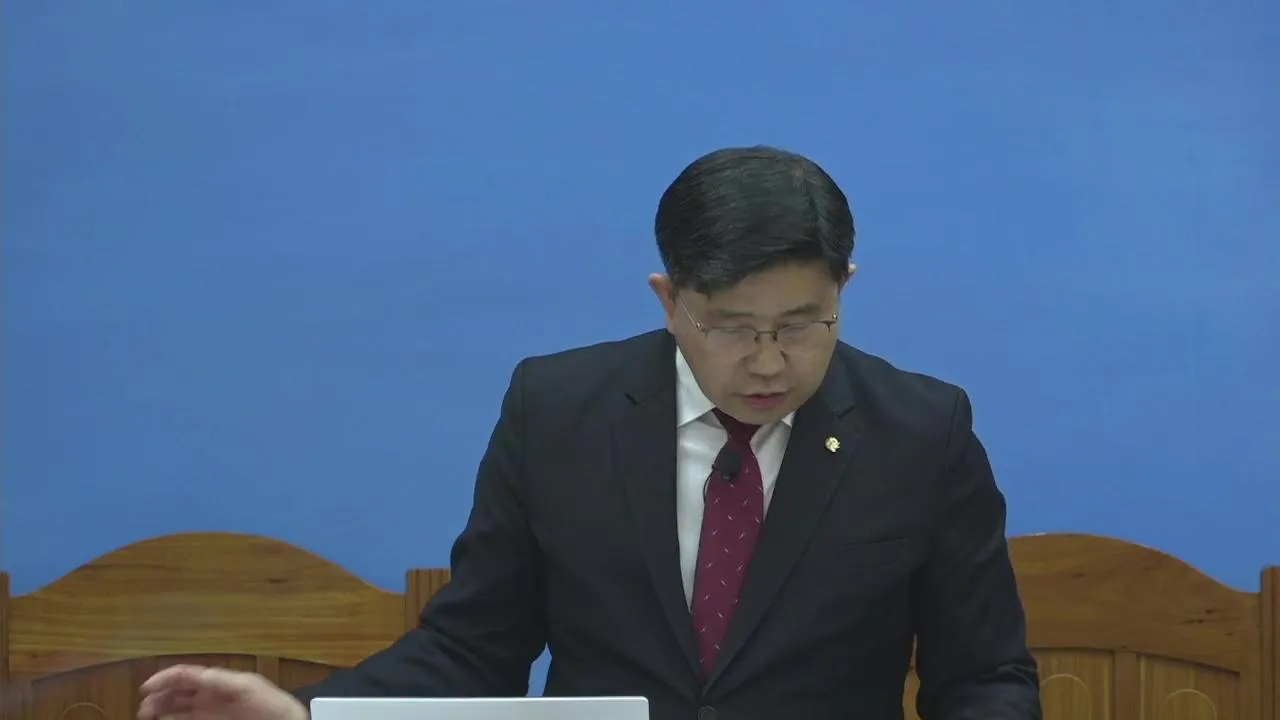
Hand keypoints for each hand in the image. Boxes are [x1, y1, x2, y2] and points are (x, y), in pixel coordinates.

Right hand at [138, 665, 308, 719]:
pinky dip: (174, 718)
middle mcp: (213, 693)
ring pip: (179, 706)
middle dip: (158, 695)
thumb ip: (221, 680)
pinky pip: (188, 718)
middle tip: (142, 707)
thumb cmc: (273, 704)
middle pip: (178, 690)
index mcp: (220, 680)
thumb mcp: (247, 686)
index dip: (164, 677)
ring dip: (162, 707)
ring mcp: (213, 709)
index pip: (186, 674)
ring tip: (147, 714)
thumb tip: (199, 674)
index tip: (146, 688)